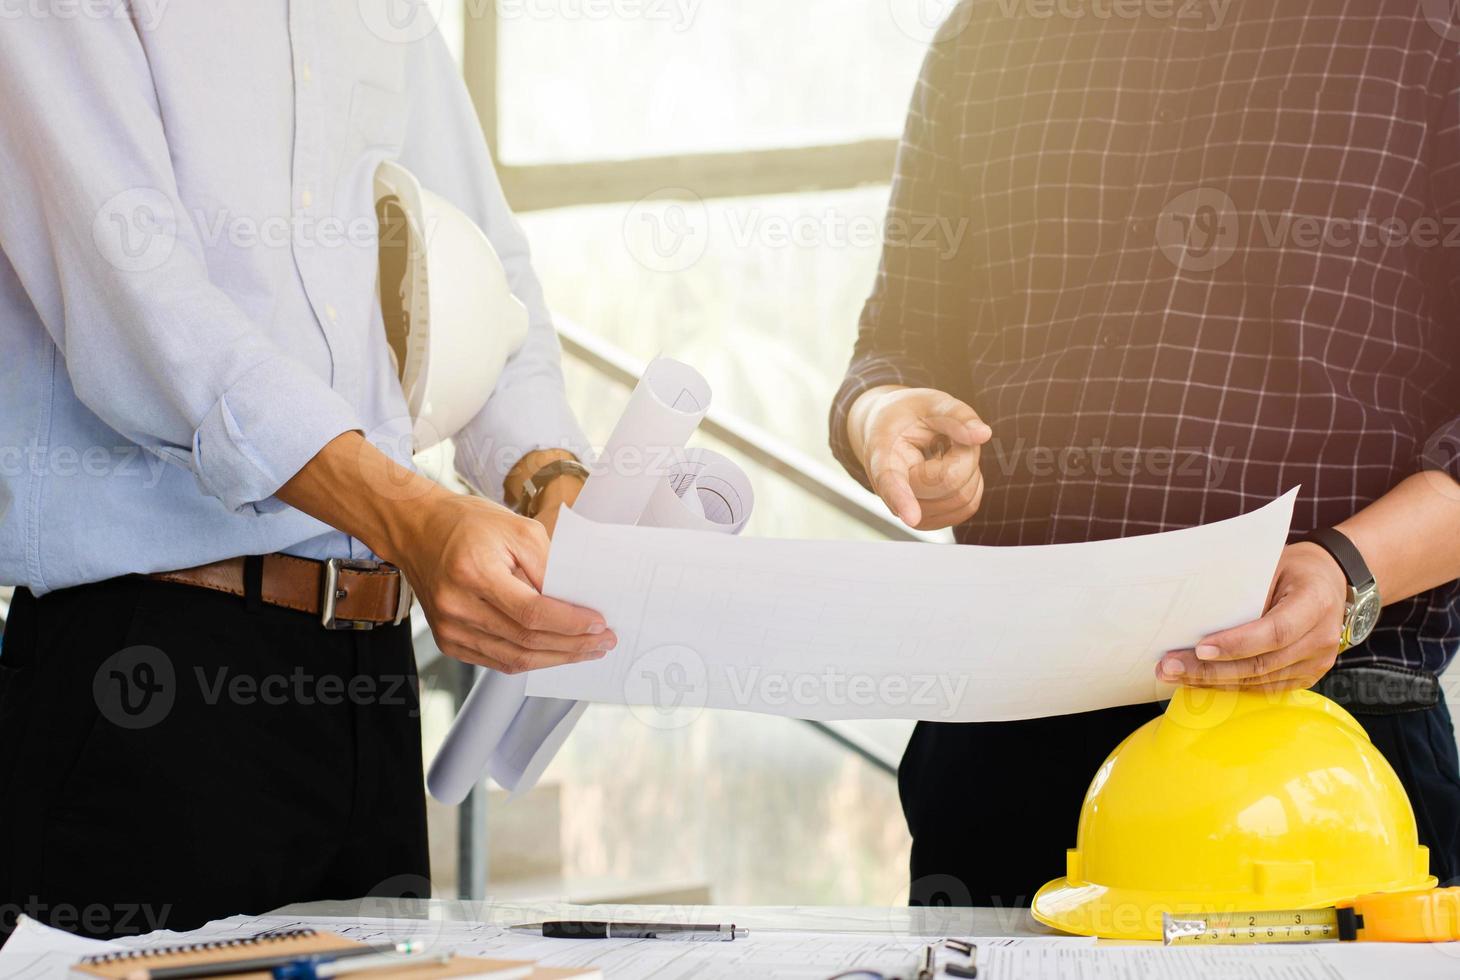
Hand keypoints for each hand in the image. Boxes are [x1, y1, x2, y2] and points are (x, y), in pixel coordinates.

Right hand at [277, 433, 613, 674]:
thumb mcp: (517, 528)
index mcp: (473, 573)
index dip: (570, 623)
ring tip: (586, 650)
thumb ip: (548, 565)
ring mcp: (449, 628)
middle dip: (572, 645)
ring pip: (513, 658)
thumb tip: (576, 601)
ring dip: (556, 658)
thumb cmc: (467, 523)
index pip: (531, 612)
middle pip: (525, 640)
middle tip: (603, 642)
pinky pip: (496, 661)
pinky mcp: (449, 640)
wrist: (417, 529)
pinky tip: (554, 652)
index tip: (599, 624)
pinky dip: (530, 659)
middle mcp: (457, 606)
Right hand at [849, 385, 992, 529]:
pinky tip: (951, 469)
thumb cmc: (907, 416)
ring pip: (962, 499)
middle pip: (949, 481)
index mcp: (883, 454)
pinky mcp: (927, 521)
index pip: (890, 480)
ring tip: (946, 452)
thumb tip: (984, 434)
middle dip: (964, 454)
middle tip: (949, 436)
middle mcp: (889, 490)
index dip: (901, 498)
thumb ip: (957, 415)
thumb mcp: (929, 402)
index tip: (910, 517)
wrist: (887, 433)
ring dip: (968, 470)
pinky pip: (966, 507)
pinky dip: (970, 485)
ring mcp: (907, 511)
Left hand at [1156, 542, 1348, 690]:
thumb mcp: (1272, 563)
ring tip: (1173, 674)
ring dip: (1211, 680)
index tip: (1199, 647)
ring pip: (1258, 680)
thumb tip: (1195, 607)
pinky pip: (1263, 687)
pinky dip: (1228, 685)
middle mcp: (1321, 638)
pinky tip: (1197, 680)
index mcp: (1315, 603)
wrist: (1330, 582)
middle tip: (1169, 666)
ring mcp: (1316, 662)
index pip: (1275, 631)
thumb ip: (1243, 586)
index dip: (1237, 643)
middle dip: (1210, 668)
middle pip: (1261, 663)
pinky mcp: (1305, 676)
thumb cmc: (1293, 569)